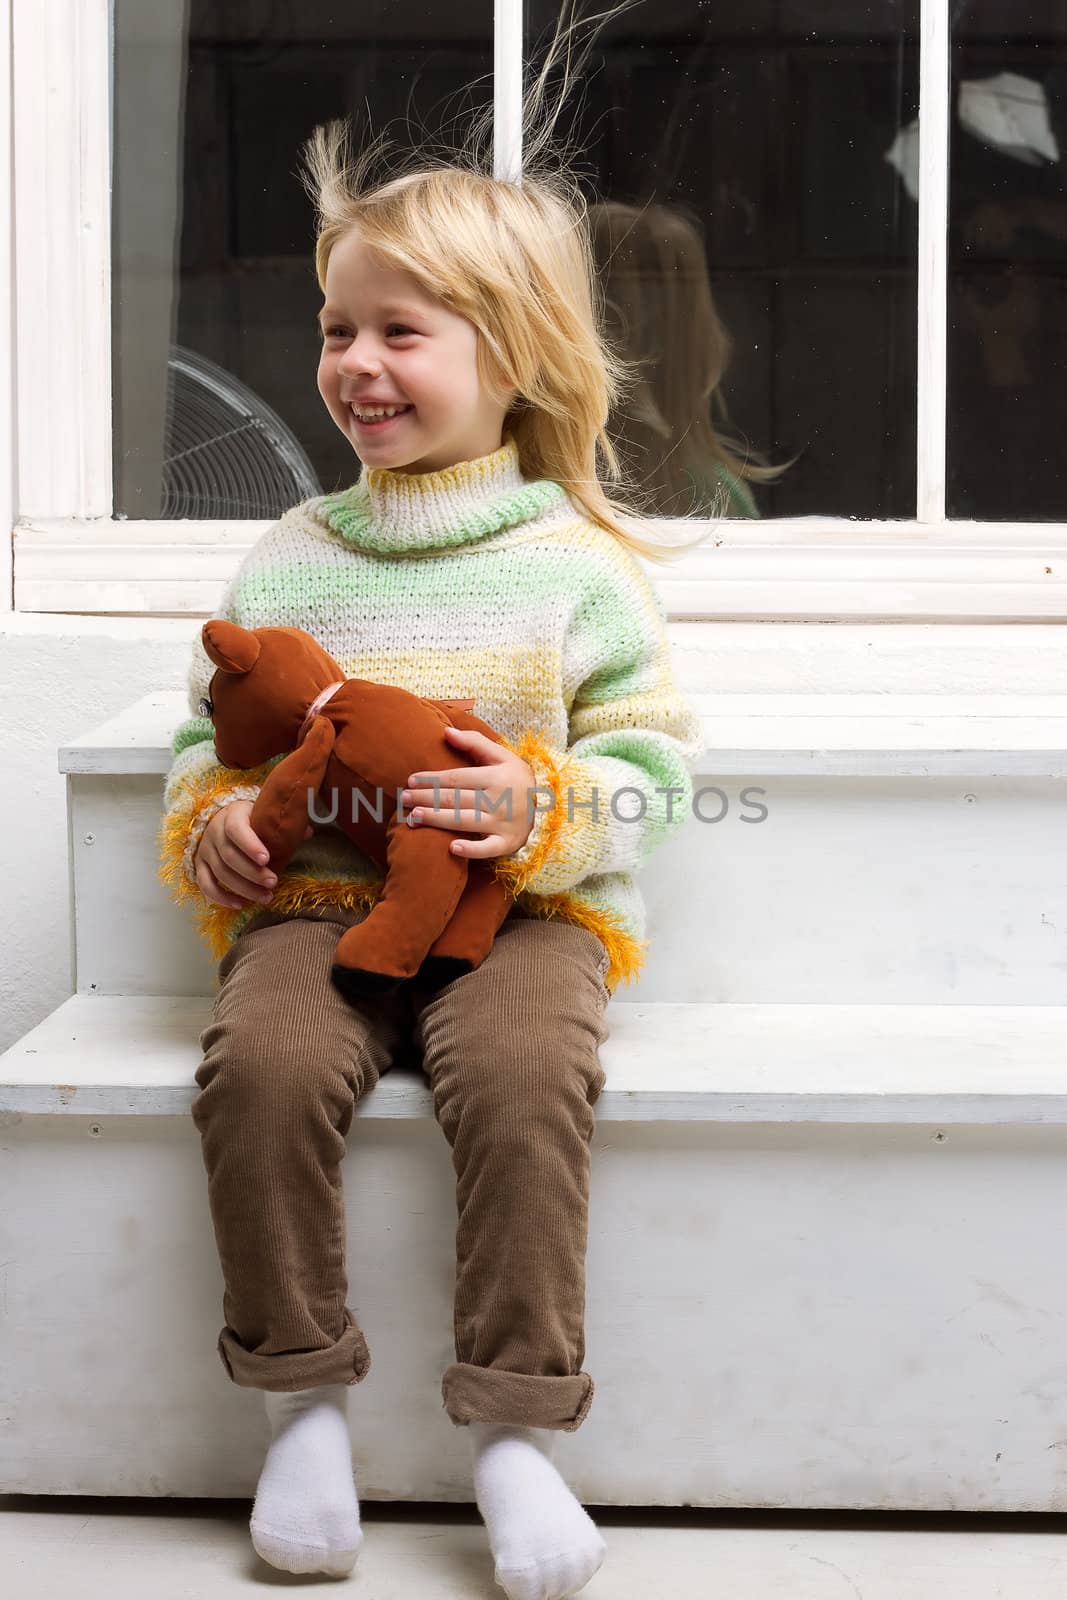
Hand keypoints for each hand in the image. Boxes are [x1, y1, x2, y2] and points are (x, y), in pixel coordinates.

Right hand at [195, 799, 313, 908]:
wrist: (223, 820)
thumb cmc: (252, 819)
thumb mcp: (265, 815)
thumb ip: (284, 824)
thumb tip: (308, 832)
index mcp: (231, 815)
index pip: (236, 829)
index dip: (250, 845)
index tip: (267, 859)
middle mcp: (214, 832)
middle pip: (229, 856)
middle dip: (252, 873)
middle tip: (273, 882)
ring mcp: (205, 850)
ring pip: (220, 873)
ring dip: (243, 888)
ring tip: (266, 897)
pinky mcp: (200, 865)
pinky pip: (206, 884)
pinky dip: (221, 897)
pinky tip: (240, 905)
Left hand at [399, 727, 538, 859]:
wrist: (550, 807)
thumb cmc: (516, 779)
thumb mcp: (502, 756)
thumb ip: (474, 743)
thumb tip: (446, 732)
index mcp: (496, 776)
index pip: (457, 778)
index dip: (432, 779)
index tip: (411, 780)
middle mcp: (499, 799)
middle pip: (456, 799)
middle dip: (427, 798)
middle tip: (403, 798)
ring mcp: (503, 823)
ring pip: (465, 821)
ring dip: (438, 820)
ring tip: (413, 817)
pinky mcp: (506, 843)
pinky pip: (488, 848)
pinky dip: (472, 850)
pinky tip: (452, 848)